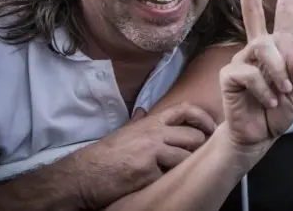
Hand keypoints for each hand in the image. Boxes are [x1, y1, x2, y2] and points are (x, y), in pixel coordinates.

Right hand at [77, 103, 215, 209]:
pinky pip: (167, 177)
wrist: (81, 176)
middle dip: (196, 149)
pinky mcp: (147, 172)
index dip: (203, 118)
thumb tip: (143, 111)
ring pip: (184, 158)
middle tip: (192, 157)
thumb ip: (138, 123)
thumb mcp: (123, 133)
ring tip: (169, 172)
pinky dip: (162, 182)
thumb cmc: (102, 156)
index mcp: (150, 123)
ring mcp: (151, 152)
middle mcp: (154, 134)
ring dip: (181, 168)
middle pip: (193, 137)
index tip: (212, 128)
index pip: (185, 110)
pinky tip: (151, 183)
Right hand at [219, 0, 292, 152]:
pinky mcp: (230, 74)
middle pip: (252, 10)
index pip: (283, 14)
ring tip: (281, 93)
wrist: (259, 135)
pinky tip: (267, 100)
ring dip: (278, 72)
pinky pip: (252, 73)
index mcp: (278, 47)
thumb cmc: (278, 111)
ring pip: (264, 48)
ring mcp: (242, 59)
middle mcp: (258, 48)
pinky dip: (265, 89)